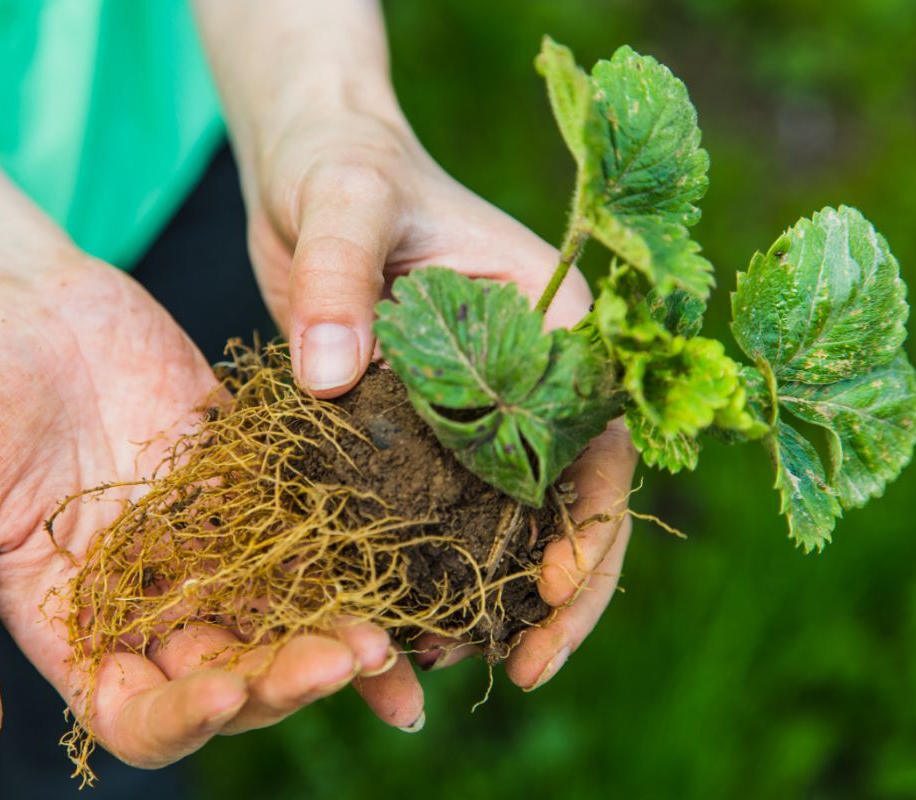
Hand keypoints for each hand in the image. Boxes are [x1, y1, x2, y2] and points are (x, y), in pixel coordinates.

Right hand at [0, 258, 413, 765]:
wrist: (19, 305)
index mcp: (79, 628)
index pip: (142, 712)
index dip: (189, 717)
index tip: (229, 688)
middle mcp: (154, 600)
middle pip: (233, 675)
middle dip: (287, 679)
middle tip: (345, 660)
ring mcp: (209, 545)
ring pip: (283, 615)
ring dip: (335, 639)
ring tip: (387, 644)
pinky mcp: (252, 486)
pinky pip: (310, 536)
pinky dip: (352, 563)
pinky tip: (404, 575)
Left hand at [242, 105, 638, 688]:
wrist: (313, 168)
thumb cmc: (347, 167)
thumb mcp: (347, 201)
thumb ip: (340, 280)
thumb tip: (329, 376)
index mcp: (554, 328)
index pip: (603, 440)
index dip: (592, 523)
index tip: (550, 591)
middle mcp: (532, 380)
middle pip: (572, 501)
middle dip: (562, 591)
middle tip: (526, 666)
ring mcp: (479, 411)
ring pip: (511, 522)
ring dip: (497, 596)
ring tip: (458, 660)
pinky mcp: (422, 430)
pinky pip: (440, 511)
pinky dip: (430, 567)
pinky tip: (403, 625)